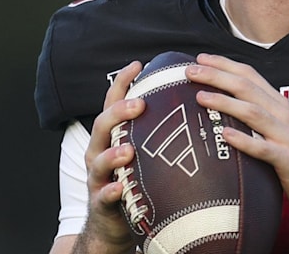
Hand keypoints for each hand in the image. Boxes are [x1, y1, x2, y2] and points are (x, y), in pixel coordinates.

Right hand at [78, 61, 144, 252]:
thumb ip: (155, 129)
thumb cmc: (135, 181)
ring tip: (128, 149)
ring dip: (112, 153)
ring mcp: (99, 178)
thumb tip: (189, 103)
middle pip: (102, 125)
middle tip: (140, 104)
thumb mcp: (143, 151)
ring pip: (99, 160)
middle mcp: (100, 152)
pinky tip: (120, 187)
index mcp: (112, 136)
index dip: (122, 83)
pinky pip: (104, 196)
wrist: (115, 224)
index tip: (137, 64)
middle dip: (119, 112)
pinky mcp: (102, 203)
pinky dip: (112, 191)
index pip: (113, 103)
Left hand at [186, 53, 288, 221]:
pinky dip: (244, 140)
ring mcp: (287, 137)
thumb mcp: (277, 129)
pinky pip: (263, 149)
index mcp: (278, 104)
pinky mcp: (288, 160)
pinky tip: (225, 135)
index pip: (250, 75)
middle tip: (191, 71)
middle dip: (217, 76)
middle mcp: (283, 114)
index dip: (225, 64)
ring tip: (200, 97)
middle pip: (247, 88)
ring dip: (225, 102)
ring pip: (253, 113)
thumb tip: (222, 106)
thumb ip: (256, 115)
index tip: (200, 57)